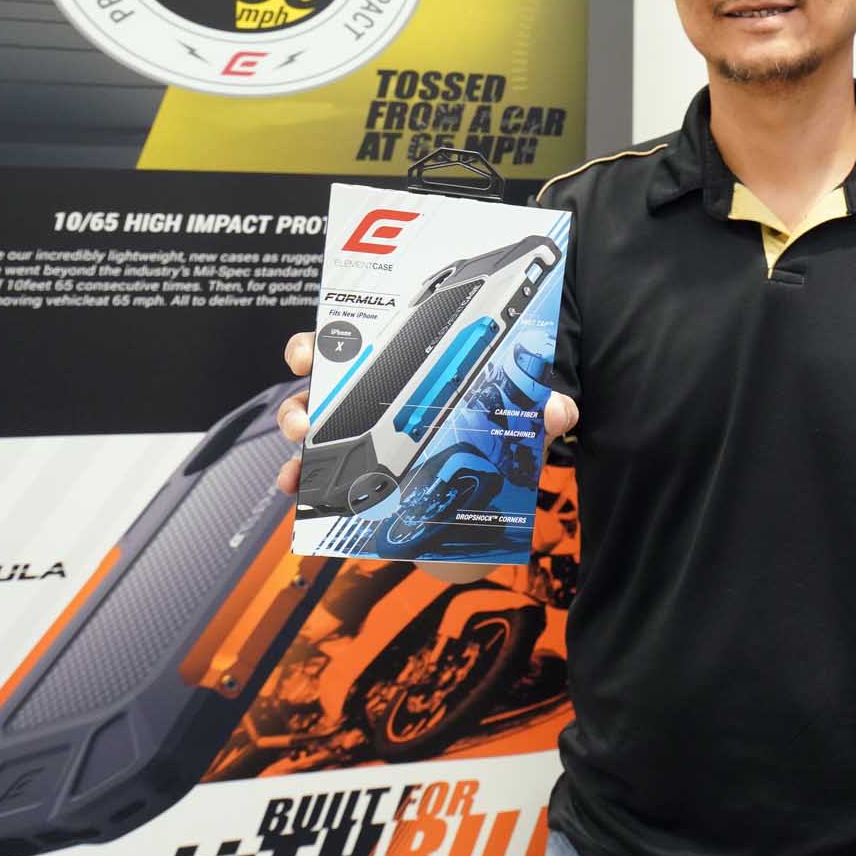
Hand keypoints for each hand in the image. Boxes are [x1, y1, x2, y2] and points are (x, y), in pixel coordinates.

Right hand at [270, 331, 580, 495]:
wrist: (476, 527)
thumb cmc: (489, 460)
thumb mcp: (516, 435)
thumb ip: (538, 418)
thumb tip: (558, 409)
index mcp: (415, 375)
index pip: (377, 336)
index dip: (346, 328)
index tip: (329, 333)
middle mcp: (378, 399)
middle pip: (330, 365)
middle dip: (308, 358)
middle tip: (306, 369)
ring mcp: (357, 438)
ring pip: (311, 415)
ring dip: (297, 420)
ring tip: (301, 439)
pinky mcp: (346, 478)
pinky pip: (311, 471)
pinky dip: (298, 477)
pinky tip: (296, 485)